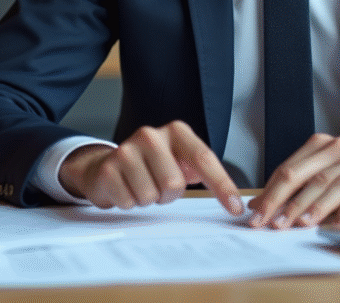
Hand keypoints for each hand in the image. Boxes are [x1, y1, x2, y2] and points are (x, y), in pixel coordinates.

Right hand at [58, 120, 244, 215]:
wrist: (105, 166)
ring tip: (141, 185)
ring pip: (151, 196)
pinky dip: (130, 203)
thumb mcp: (179, 160)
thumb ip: (202, 170)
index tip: (235, 207)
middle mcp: (151, 135)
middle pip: (174, 184)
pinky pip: (130, 202)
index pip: (204, 158)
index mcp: (175, 131)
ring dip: (149, 199)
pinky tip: (125, 188)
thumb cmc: (150, 166)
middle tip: (158, 186)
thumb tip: (232, 197)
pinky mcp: (108, 169)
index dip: (222, 185)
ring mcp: (127, 150)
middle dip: (168, 194)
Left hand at [248, 134, 339, 228]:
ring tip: (296, 224)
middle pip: (302, 175)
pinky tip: (335, 225)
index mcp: (322, 146)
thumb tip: (266, 205)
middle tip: (268, 222)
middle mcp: (338, 149)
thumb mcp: (333, 174)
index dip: (270, 193)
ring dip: (310, 206)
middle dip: (281, 201)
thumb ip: (303, 185)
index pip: (288, 169)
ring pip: (327, 184)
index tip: (255, 214)